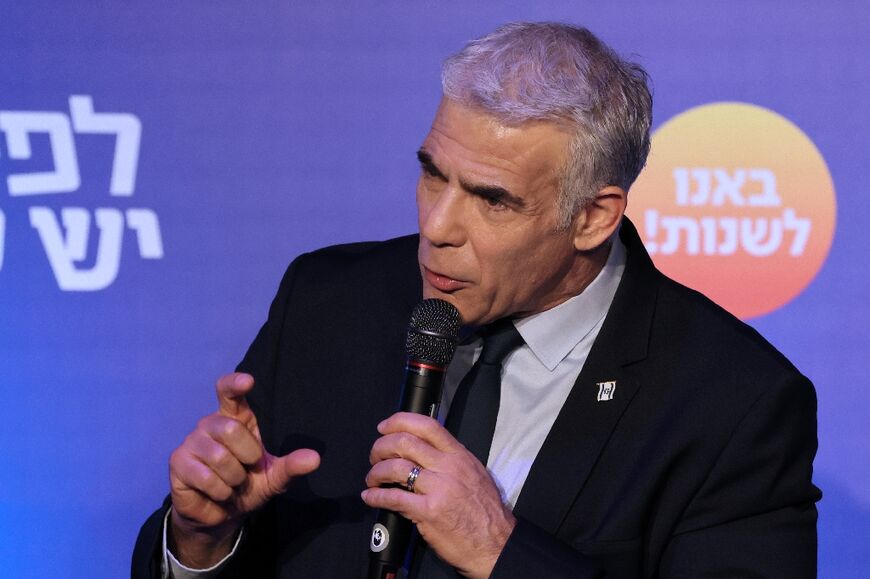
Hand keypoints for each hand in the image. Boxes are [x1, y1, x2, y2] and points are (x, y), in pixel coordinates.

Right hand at [168, 372, 319, 567]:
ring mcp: (191, 441)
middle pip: (231, 429)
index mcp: (235, 419)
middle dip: (246, 457)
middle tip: (245, 471)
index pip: (229, 392)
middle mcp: (210, 423)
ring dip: (233, 480)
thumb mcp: (273, 477)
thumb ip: (291, 466)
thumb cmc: (247, 486)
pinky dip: (219, 492)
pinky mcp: (177, 462)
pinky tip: (217, 494)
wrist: (220, 514)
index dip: (235, 384)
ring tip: (231, 485)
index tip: (248, 381)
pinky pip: (204, 477)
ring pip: (219, 457)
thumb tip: (315, 458)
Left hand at [362, 412, 515, 578]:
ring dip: (376, 472)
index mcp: (459, 456)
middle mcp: (448, 467)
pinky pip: (394, 498)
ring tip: (373, 480)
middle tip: (375, 457)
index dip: (400, 421)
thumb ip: (450, 459)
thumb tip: (424, 450)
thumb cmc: (485, 512)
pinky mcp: (428, 512)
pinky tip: (370, 497)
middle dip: (381, 447)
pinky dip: (376, 497)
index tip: (385, 427)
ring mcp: (438, 488)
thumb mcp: (474, 474)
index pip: (427, 426)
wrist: (495, 543)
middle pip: (405, 442)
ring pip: (395, 467)